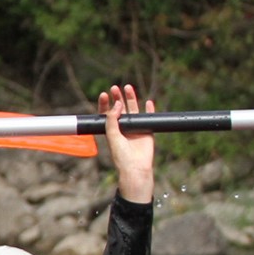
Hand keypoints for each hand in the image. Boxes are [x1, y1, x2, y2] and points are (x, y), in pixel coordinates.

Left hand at [98, 83, 154, 204]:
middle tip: (115, 88)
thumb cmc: (121, 155)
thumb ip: (112, 121)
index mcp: (112, 130)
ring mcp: (135, 128)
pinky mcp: (147, 131)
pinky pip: (148, 117)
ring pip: (133, 110)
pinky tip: (148, 102)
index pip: (107, 114)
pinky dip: (149, 110)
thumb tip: (117, 105)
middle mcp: (123, 128)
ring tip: (128, 88)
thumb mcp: (113, 137)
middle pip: (120, 109)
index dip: (106, 104)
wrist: (135, 167)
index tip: (104, 95)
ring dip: (131, 99)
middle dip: (118, 98)